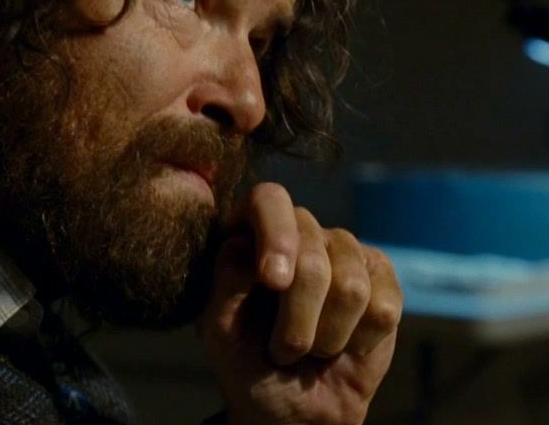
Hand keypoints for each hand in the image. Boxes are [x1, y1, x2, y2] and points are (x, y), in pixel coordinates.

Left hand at [197, 183, 401, 424]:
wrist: (291, 407)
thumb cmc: (247, 362)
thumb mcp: (220, 328)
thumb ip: (226, 282)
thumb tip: (246, 244)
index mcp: (250, 232)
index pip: (269, 199)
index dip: (277, 235)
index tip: (273, 282)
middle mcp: (299, 230)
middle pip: (312, 250)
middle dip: (296, 317)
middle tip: (282, 350)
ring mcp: (342, 249)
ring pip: (350, 285)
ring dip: (327, 336)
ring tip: (311, 349)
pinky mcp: (380, 277)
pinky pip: (384, 306)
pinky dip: (359, 341)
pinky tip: (345, 345)